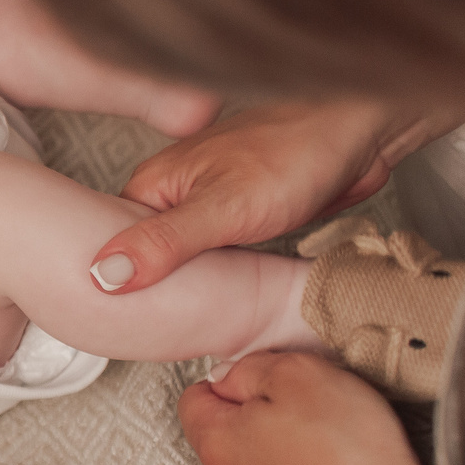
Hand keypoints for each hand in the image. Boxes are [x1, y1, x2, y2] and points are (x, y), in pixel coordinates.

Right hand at [90, 98, 457, 294]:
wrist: (361, 132)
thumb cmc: (297, 150)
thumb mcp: (222, 208)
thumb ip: (163, 242)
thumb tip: (103, 275)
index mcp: (154, 184)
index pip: (112, 246)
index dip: (114, 285)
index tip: (121, 322)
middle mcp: (175, 193)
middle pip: (145, 257)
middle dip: (153, 292)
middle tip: (158, 333)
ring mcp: (208, 205)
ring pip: (183, 261)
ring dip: (188, 288)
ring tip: (187, 323)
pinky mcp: (242, 218)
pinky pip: (216, 259)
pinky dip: (218, 280)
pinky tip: (224, 299)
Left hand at [178, 351, 446, 464]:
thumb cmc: (347, 449)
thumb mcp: (299, 374)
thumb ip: (252, 370)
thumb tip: (230, 378)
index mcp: (216, 442)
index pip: (195, 400)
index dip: (231, 382)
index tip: (265, 381)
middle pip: (226, 439)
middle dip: (258, 421)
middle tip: (306, 413)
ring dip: (280, 460)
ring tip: (327, 453)